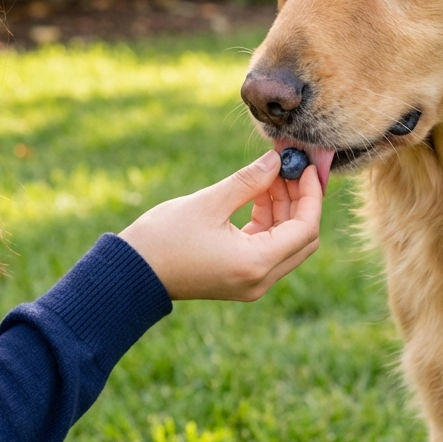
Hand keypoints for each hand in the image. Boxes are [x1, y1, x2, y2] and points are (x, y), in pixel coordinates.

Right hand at [119, 150, 322, 301]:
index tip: (306, 165)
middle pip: (302, 238)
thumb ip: (248, 181)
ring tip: (270, 173)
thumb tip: (277, 160)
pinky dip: (268, 219)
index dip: (311, 194)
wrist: (131, 273)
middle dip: (301, 200)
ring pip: (286, 241)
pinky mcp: (240, 276)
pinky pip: (267, 246)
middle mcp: (260, 279)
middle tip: (293, 166)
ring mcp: (251, 281)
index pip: (305, 229)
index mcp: (255, 263)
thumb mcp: (209, 203)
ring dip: (284, 207)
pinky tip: (258, 192)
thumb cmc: (164, 238)